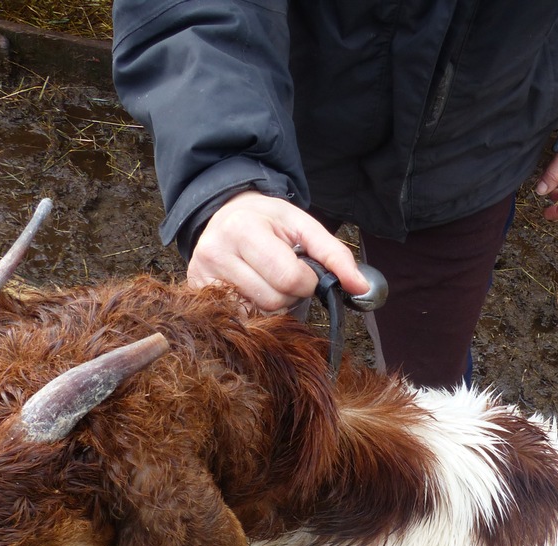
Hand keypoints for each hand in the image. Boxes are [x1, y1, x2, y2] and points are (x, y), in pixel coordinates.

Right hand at [188, 191, 369, 313]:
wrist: (225, 214)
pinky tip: (251, 290)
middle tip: (285, 274)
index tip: (304, 270)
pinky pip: (240, 319)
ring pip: (258, 314)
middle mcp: (216, 252)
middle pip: (273, 300)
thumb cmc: (267, 221)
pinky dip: (254, 309)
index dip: (307, 281)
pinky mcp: (196, 292)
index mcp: (244, 229)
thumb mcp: (303, 226)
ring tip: (267, 279)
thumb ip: (335, 255)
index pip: (289, 277)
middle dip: (291, 294)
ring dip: (274, 304)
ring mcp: (202, 276)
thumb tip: (360, 287)